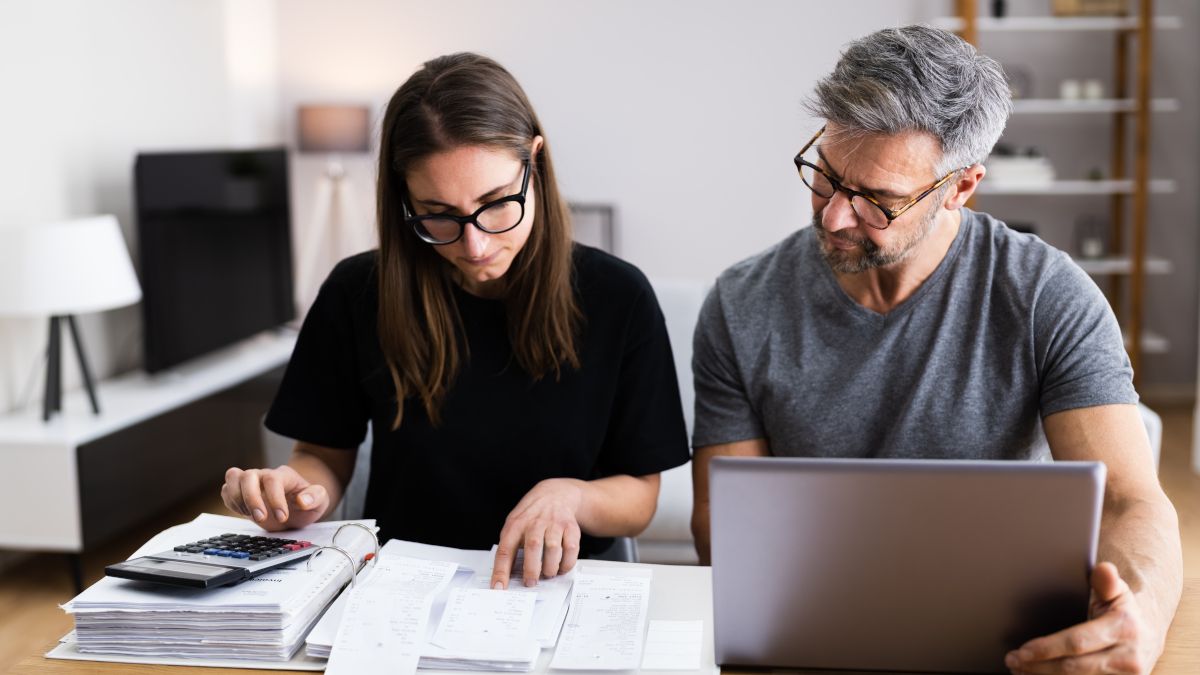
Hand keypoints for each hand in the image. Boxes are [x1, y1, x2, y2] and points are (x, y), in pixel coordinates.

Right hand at [220, 465, 328, 530]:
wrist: (297, 506)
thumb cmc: (308, 501)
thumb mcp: (321, 501)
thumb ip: (316, 497)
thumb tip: (303, 501)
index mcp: (284, 476)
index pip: (273, 479)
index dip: (275, 498)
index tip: (282, 517)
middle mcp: (264, 475)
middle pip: (248, 476)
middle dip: (252, 499)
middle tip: (261, 518)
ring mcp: (251, 482)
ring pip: (233, 477)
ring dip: (237, 498)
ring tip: (250, 515)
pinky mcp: (240, 492)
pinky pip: (226, 490)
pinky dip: (230, 502)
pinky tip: (243, 513)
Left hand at [491, 478, 583, 588]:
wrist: (555, 494)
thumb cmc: (531, 516)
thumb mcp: (514, 524)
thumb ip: (509, 546)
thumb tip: (504, 577)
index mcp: (516, 525)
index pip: (505, 550)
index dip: (501, 571)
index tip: (498, 588)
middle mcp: (535, 523)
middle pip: (533, 547)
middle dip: (531, 570)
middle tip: (530, 582)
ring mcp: (554, 523)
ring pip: (553, 549)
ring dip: (550, 567)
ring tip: (547, 574)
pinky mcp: (570, 527)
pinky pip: (571, 548)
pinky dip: (567, 563)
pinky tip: (561, 567)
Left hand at [1005, 562, 1160, 673]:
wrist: (1148, 635)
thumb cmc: (1123, 610)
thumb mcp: (1118, 592)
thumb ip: (1106, 582)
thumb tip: (1104, 569)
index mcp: (1124, 629)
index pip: (1078, 642)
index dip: (1048, 648)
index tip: (1023, 650)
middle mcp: (1129, 658)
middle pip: (1073, 668)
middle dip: (1039, 666)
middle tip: (1013, 660)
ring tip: (1020, 669)